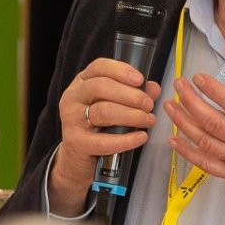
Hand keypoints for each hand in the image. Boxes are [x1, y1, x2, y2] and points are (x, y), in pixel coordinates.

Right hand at [45, 59, 159, 214]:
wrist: (78, 157)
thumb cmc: (99, 126)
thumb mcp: (115, 105)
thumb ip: (135, 94)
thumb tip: (153, 88)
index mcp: (82, 82)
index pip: (99, 67)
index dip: (121, 70)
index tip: (140, 80)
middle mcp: (73, 97)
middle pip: (101, 87)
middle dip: (130, 95)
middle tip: (149, 105)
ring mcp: (71, 119)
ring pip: (103, 111)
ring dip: (131, 115)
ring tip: (149, 120)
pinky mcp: (75, 142)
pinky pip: (102, 141)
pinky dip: (126, 140)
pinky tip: (141, 137)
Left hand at [168, 63, 224, 212]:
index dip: (215, 91)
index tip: (199, 79)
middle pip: (214, 122)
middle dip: (192, 102)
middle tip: (180, 87)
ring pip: (206, 142)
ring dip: (184, 123)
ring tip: (171, 107)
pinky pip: (208, 165)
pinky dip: (189, 153)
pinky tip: (176, 141)